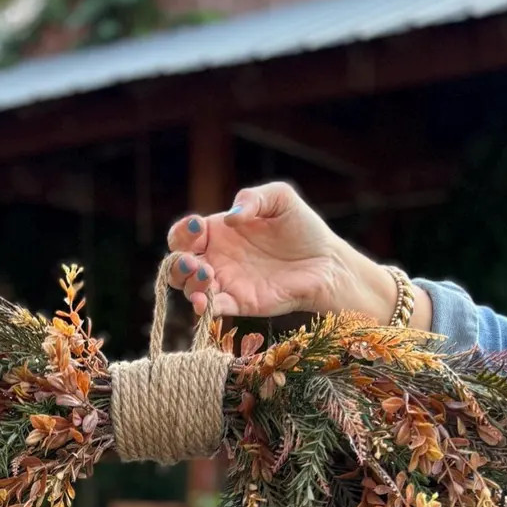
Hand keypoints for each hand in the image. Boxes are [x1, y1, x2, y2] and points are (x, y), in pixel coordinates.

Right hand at [166, 180, 432, 327]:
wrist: (328, 262)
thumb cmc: (303, 228)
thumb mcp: (280, 198)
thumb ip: (254, 197)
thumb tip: (232, 216)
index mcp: (219, 232)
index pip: (183, 234)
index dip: (181, 232)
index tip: (197, 227)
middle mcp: (217, 259)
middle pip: (178, 265)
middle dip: (177, 264)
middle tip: (195, 262)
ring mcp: (227, 283)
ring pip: (190, 289)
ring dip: (189, 285)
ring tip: (206, 277)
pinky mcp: (242, 304)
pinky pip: (216, 309)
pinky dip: (205, 309)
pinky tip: (207, 303)